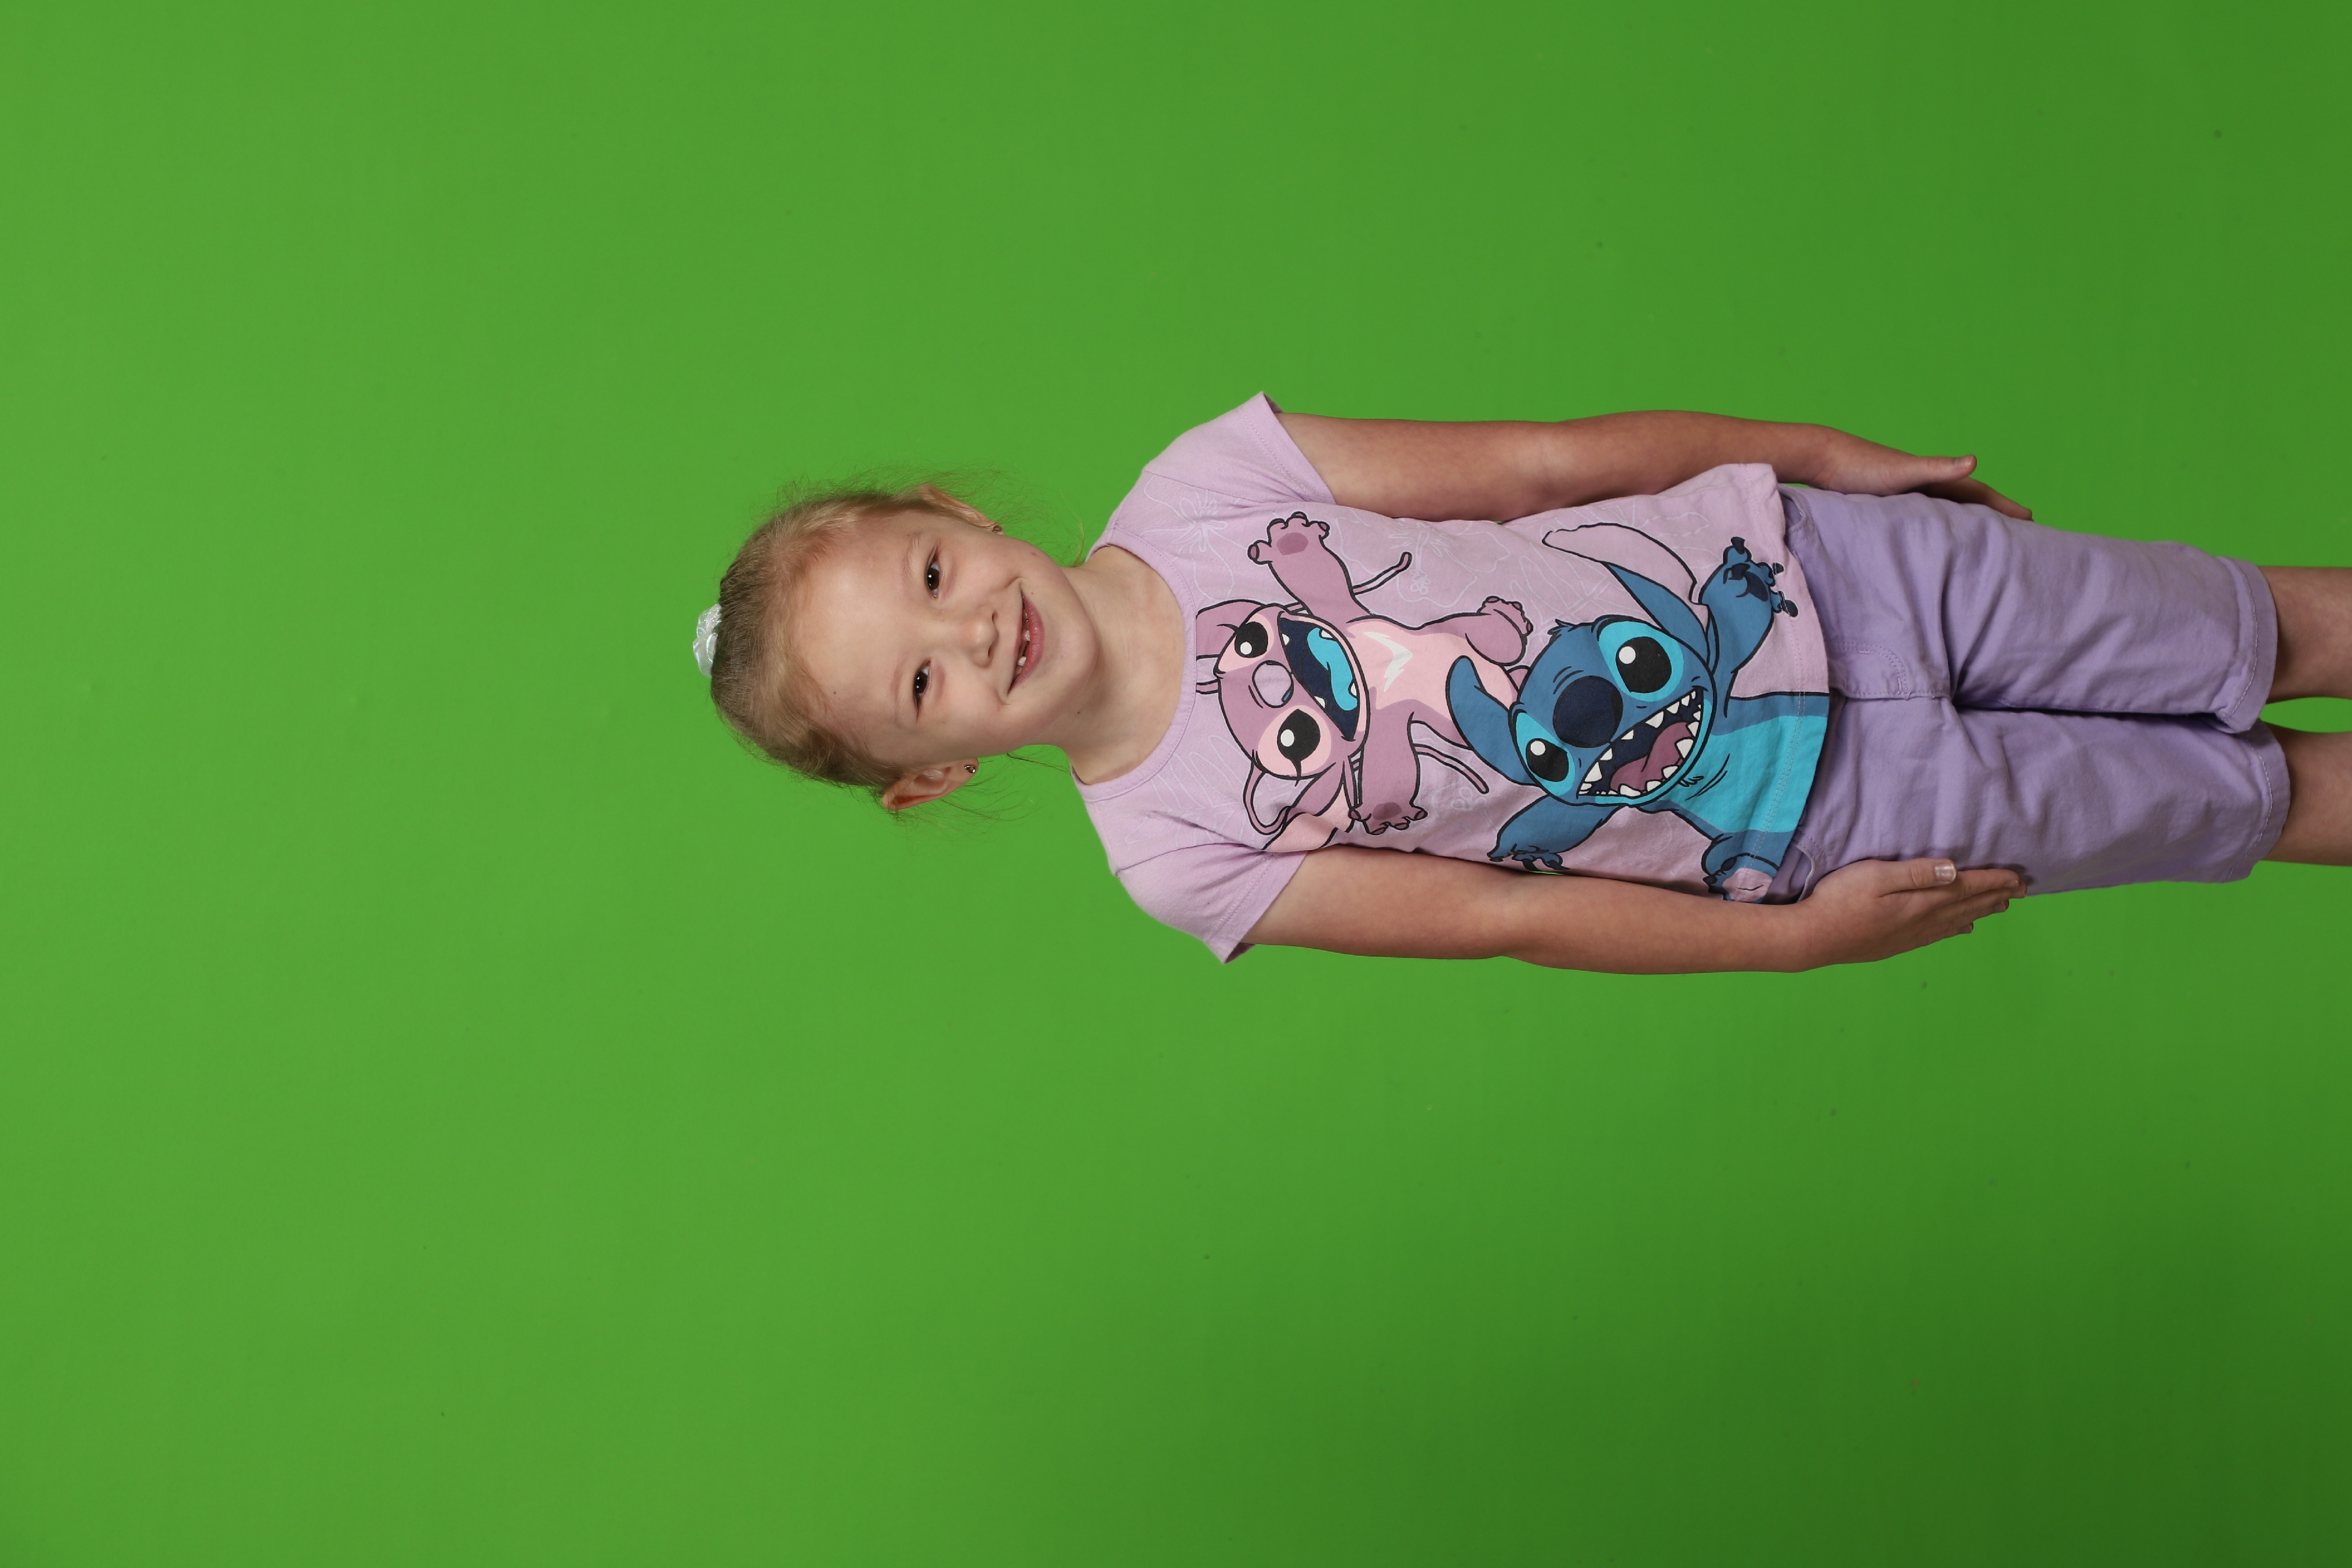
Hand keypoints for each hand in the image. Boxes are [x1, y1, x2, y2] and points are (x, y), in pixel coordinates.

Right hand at [1792, 857, 2020, 966]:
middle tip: (2023, 890)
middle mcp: (1923, 921)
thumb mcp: (1875, 876)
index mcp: (1921, 902)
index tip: (2019, 876)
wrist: (1813, 938)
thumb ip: (1916, 873)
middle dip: (1996, 895)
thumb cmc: (1839, 901)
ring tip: (2002, 905)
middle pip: (1968, 906)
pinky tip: (1963, 928)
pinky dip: (1958, 928)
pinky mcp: (1898, 944)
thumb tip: (1955, 870)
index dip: (1994, 881)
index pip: (1966, 888)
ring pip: (1957, 922)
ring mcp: (1911, 935)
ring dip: (1981, 911)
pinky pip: (1939, 935)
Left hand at [1803, 429, 2032, 519]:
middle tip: (2024, 530)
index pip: (1981, 495)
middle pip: (1970, 503)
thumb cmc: (1861, 466)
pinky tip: (1935, 536)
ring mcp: (1909, 493)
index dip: (2006, 507)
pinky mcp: (1890, 502)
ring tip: (1987, 536)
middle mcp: (1927, 484)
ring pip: (1949, 510)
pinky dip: (1937, 525)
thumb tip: (1974, 460)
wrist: (1822, 458)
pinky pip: (1924, 517)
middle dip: (1996, 515)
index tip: (2034, 519)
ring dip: (1969, 520)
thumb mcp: (1904, 470)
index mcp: (1936, 480)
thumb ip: (1938, 467)